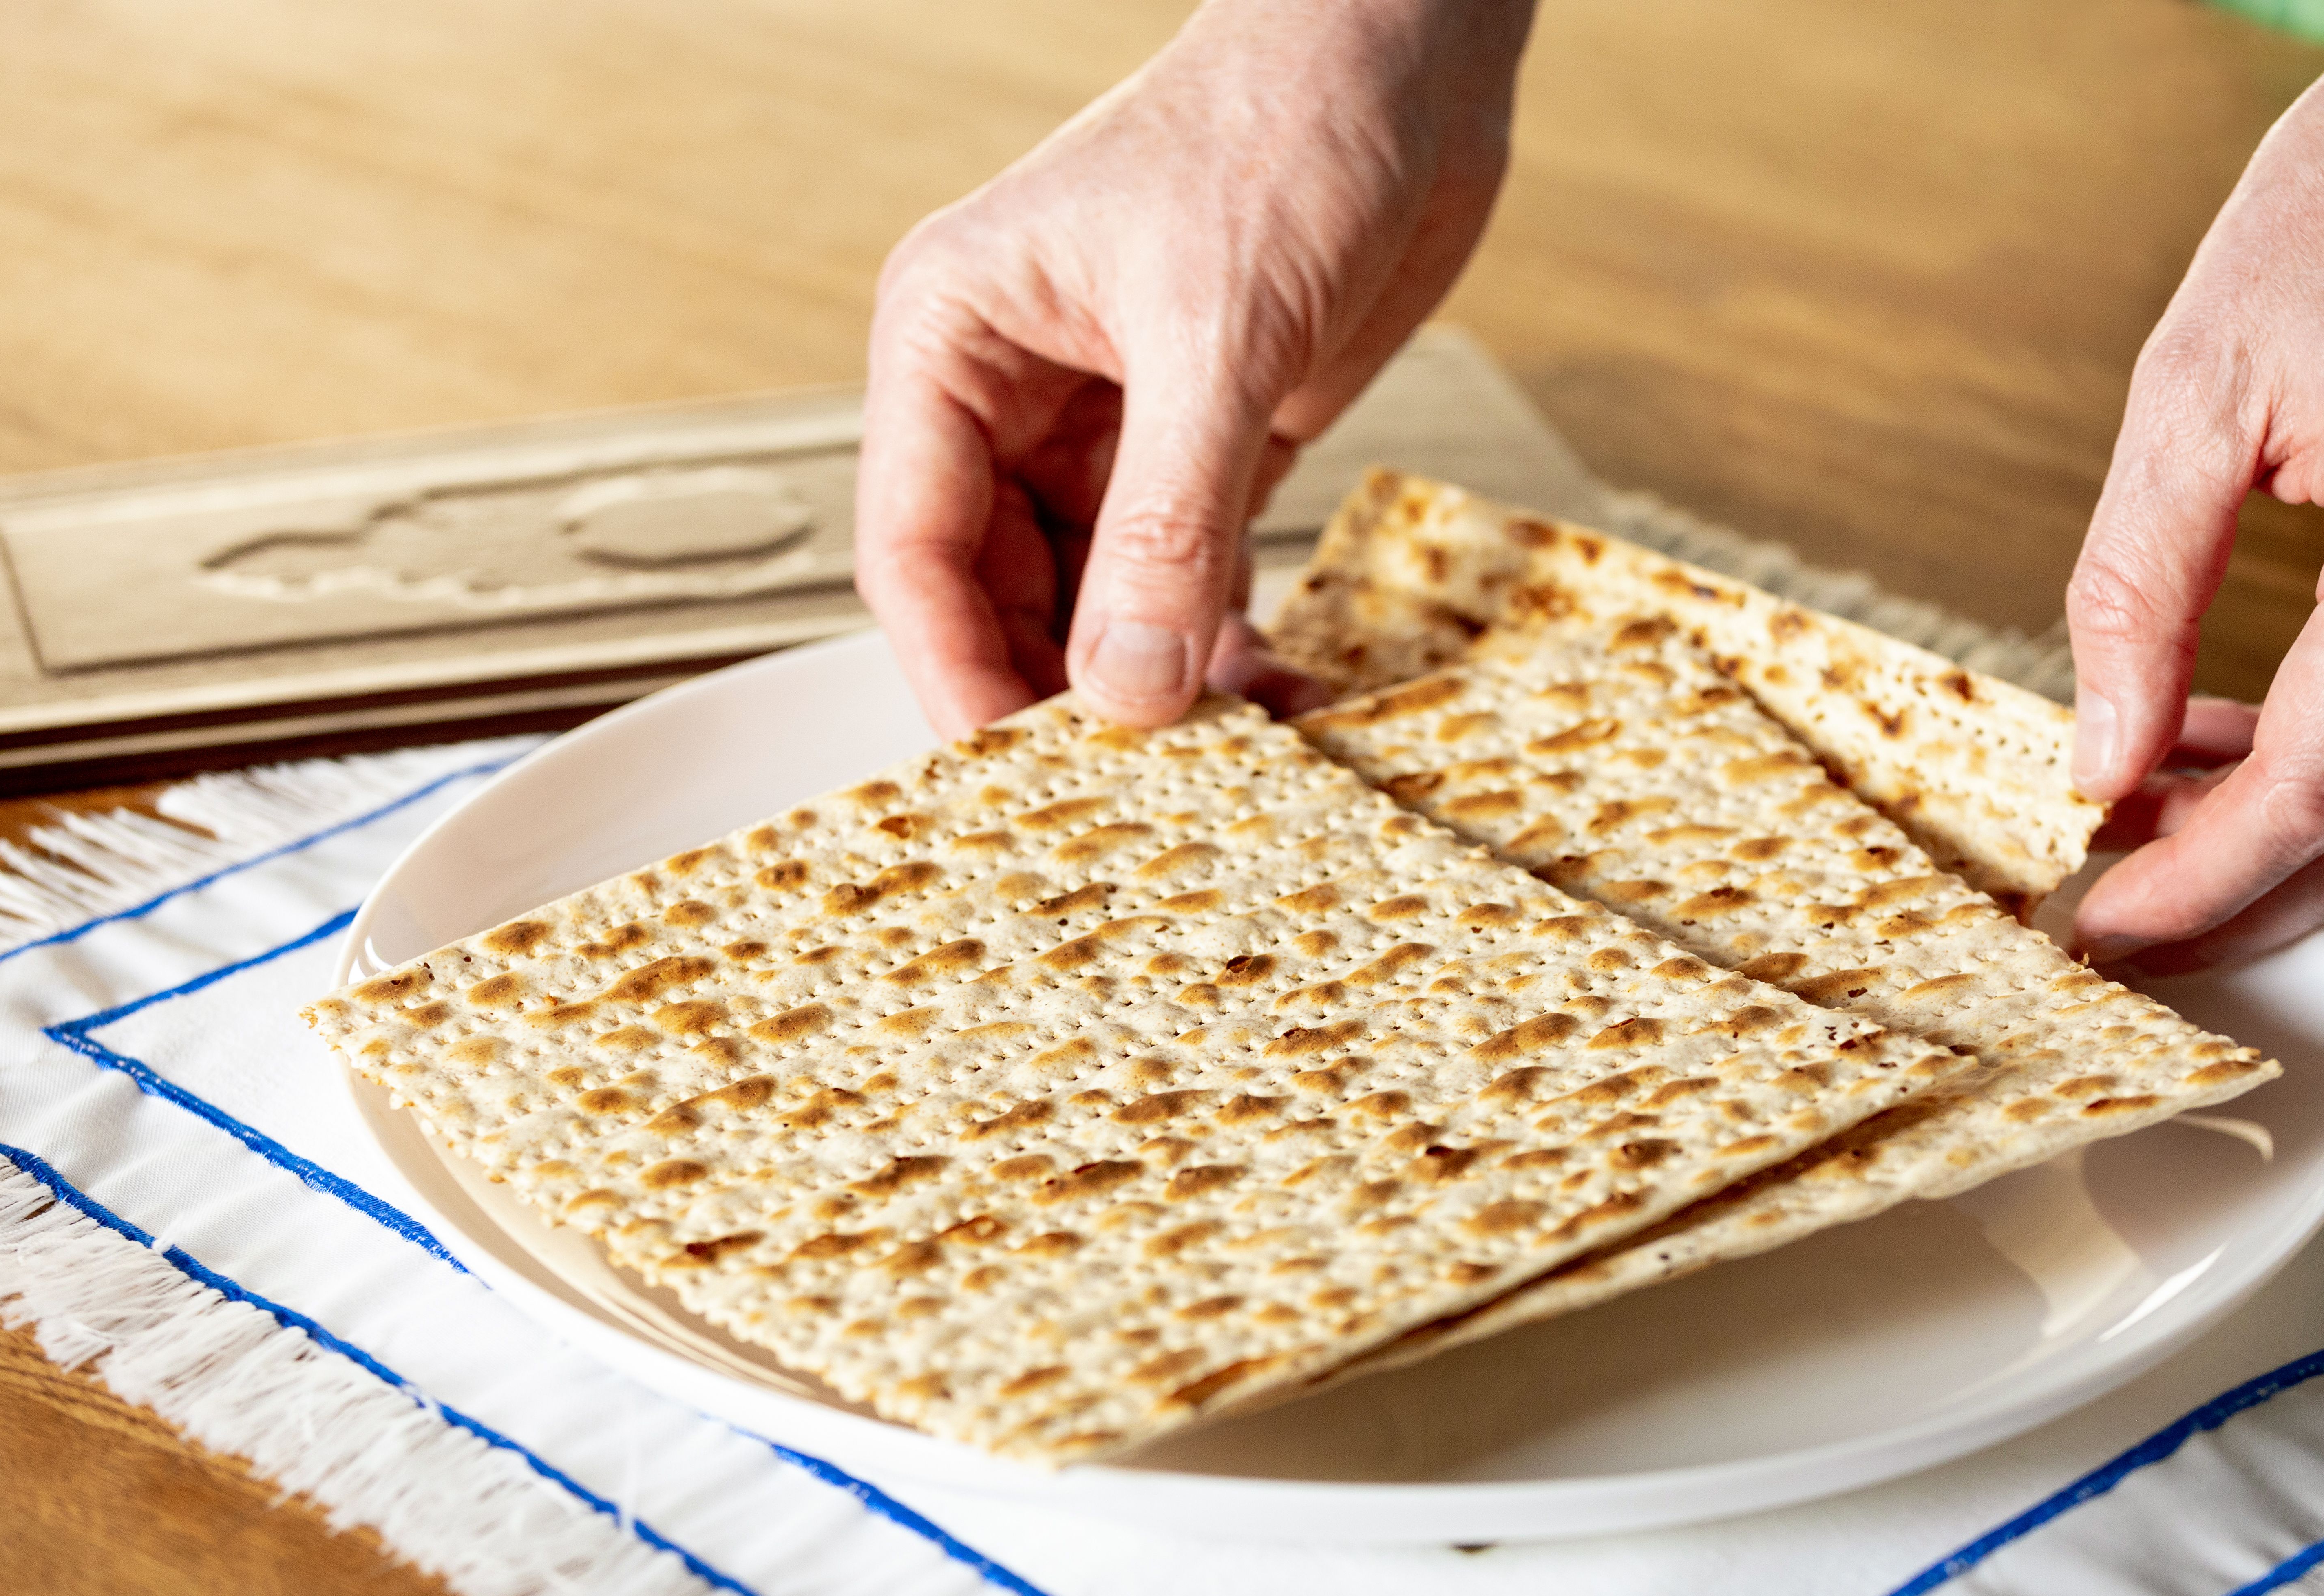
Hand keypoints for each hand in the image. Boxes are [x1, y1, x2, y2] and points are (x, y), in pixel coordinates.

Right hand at [855, 0, 1535, 736]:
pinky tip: (1273, 699)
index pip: (915, 546)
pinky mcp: (1204, 444)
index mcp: (952, 341)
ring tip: (1224, 762)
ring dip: (1151, 683)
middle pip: (999, 593)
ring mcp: (1110, 425)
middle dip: (1059, 692)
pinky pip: (1185, 577)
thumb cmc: (1282, 131)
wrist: (1408, 57)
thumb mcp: (1216, 338)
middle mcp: (1012, 392)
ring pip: (1095, 600)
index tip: (1017, 775)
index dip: (958, 672)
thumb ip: (1167, 524)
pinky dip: (1221, 645)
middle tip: (1132, 794)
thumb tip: (1130, 696)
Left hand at [2065, 0, 2323, 972]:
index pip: (2308, 792)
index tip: (2094, 928)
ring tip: (2125, 834)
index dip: (2195, 886)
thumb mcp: (2189, 397)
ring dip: (2263, 845)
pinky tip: (2193, 746)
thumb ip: (2138, 589)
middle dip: (2232, 906)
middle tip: (2104, 931)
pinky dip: (2305, 770)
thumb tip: (2096, 755)